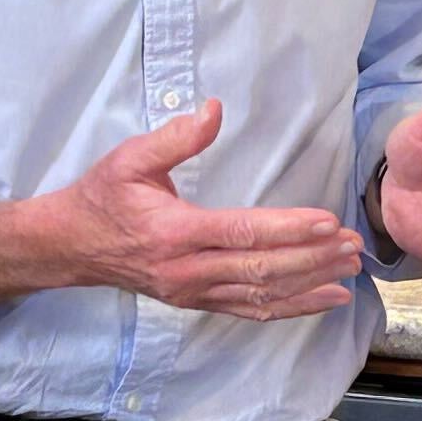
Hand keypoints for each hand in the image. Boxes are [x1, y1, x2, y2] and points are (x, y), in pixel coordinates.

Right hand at [55, 101, 364, 323]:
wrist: (70, 246)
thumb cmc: (103, 197)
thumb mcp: (129, 158)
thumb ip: (175, 137)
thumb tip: (213, 110)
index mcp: (174, 232)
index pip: (241, 233)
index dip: (286, 230)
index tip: (326, 222)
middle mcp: (187, 270)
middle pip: (260, 271)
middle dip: (311, 259)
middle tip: (351, 247)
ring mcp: (193, 292)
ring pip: (260, 296)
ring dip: (309, 285)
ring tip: (348, 272)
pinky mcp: (197, 302)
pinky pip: (250, 311)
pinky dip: (291, 308)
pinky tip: (324, 299)